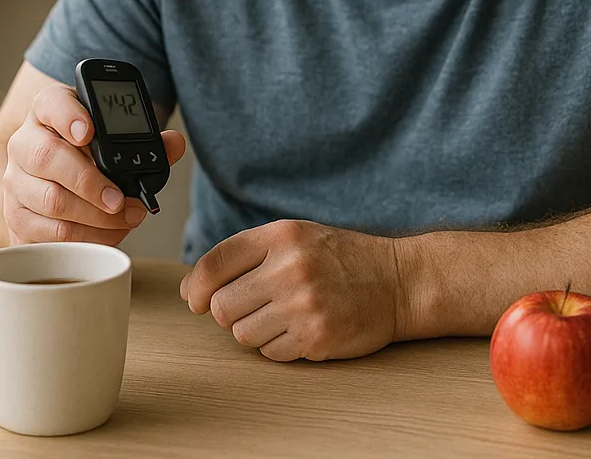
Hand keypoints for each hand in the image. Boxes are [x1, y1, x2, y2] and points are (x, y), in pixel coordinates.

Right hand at [2, 82, 186, 245]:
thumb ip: (146, 138)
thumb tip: (174, 144)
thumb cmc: (87, 152)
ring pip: (48, 200)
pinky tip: (107, 232)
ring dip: (93, 216)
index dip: (69, 117)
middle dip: (89, 181)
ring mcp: (15, 181)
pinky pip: (46, 233)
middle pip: (46, 157)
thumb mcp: (113, 135)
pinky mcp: (15, 217)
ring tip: (126, 216)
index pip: (52, 104)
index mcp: (48, 110)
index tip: (89, 132)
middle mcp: (25, 142)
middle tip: (120, 198)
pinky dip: (83, 237)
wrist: (49, 177)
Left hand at [180, 219, 402, 361]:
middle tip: (256, 305)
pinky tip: (303, 327)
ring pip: (243, 334)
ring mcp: (304, 304)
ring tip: (286, 314)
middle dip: (231, 312)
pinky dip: (281, 346)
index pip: (215, 263)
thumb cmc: (340, 258)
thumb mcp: (297, 237)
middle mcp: (290, 267)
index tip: (198, 299)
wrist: (397, 281)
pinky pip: (271, 353)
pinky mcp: (316, 336)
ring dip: (257, 330)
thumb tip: (193, 290)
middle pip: (223, 307)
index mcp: (281, 235)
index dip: (197, 287)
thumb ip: (247, 255)